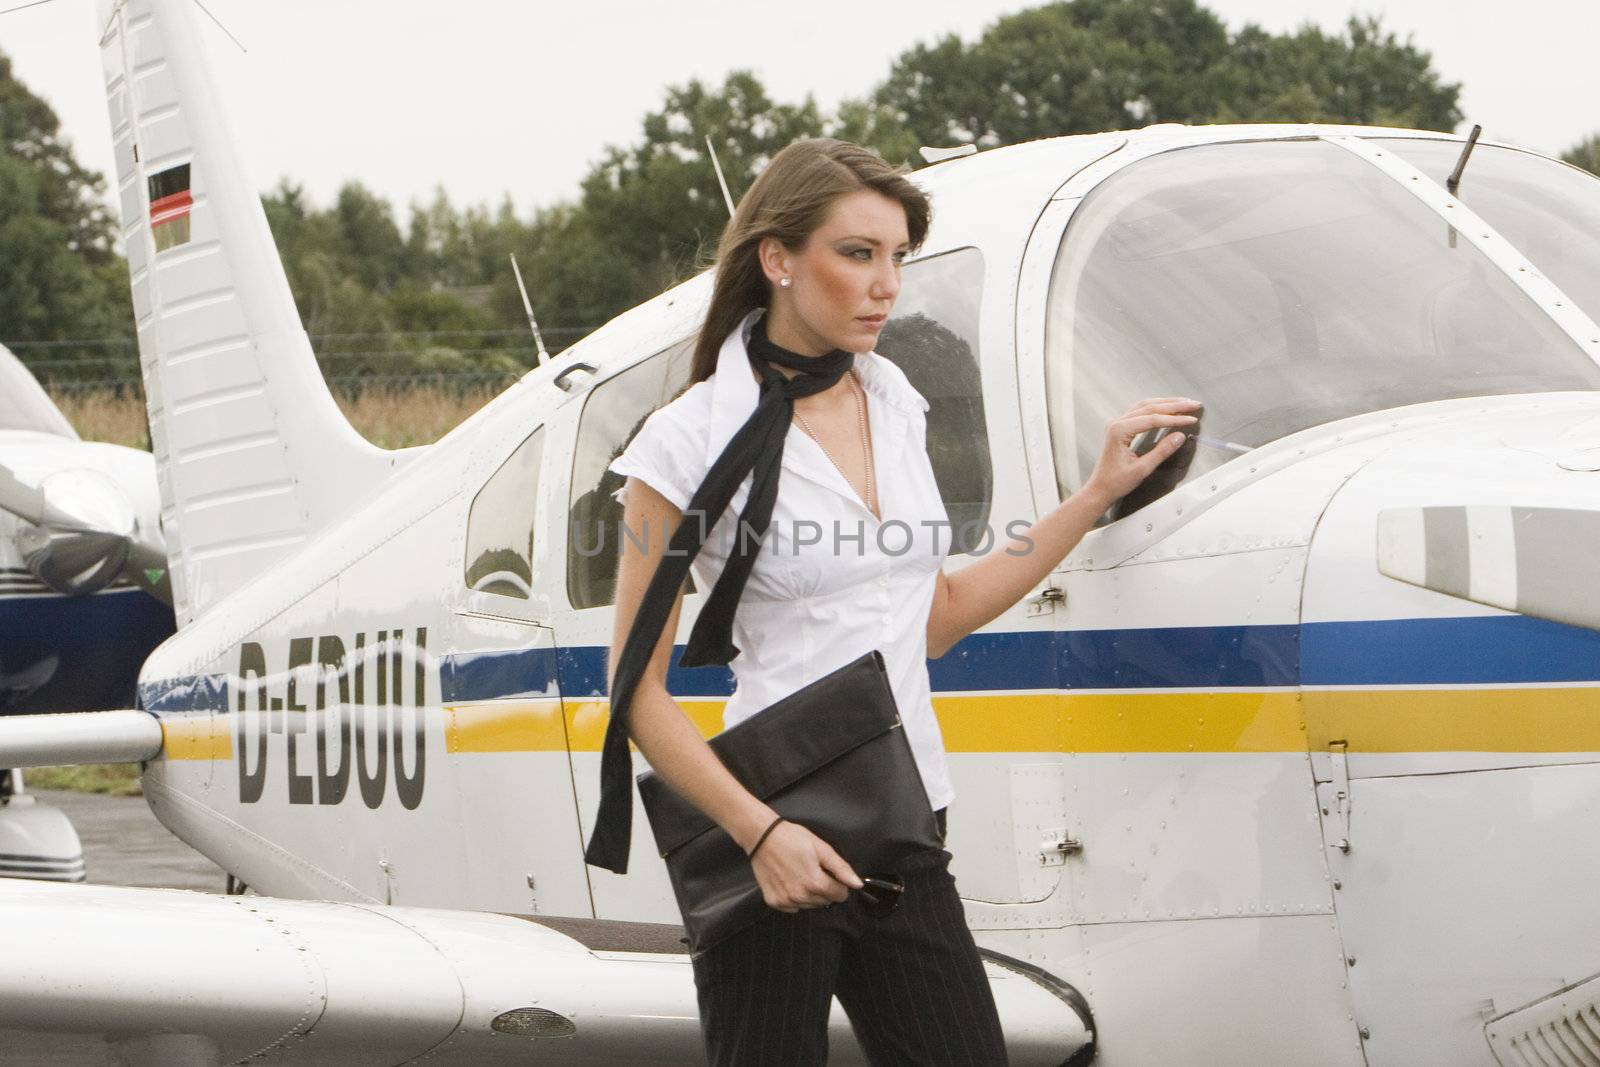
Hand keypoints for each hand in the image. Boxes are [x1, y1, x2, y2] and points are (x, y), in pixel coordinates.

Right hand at [749, 820, 862, 912]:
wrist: (761, 837)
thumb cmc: (793, 838)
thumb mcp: (821, 848)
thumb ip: (841, 868)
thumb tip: (858, 884)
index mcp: (815, 883)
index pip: (840, 895)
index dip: (839, 883)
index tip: (830, 873)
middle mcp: (801, 896)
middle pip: (825, 902)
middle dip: (824, 888)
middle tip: (813, 870)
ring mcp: (786, 901)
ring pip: (810, 905)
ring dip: (810, 894)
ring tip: (800, 874)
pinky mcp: (774, 902)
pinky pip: (793, 907)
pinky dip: (794, 898)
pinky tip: (789, 881)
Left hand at [1083, 397, 1201, 505]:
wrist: (1100, 488)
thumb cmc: (1116, 481)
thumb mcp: (1142, 469)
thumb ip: (1162, 451)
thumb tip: (1180, 436)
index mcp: (1120, 430)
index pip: (1153, 419)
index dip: (1175, 419)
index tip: (1191, 419)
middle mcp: (1117, 423)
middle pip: (1150, 407)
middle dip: (1174, 405)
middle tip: (1193, 404)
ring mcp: (1117, 423)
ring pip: (1144, 406)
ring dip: (1165, 403)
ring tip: (1184, 403)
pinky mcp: (1120, 428)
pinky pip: (1139, 411)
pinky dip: (1155, 408)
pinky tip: (1167, 408)